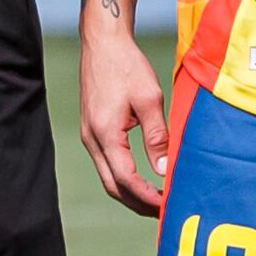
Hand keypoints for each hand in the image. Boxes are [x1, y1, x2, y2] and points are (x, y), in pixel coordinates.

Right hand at [79, 21, 169, 214]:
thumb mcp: (149, 99)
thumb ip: (157, 136)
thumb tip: (164, 170)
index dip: (146, 197)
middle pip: (112, 186)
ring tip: (155, 200)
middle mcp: (92, 139)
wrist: (103, 42)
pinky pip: (106, 163)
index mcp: (105, 133)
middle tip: (163, 212)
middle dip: (137, 204)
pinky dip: (123, 177)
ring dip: (130, 192)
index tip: (166, 207)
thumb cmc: (126, 65)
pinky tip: (141, 178)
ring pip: (107, 177)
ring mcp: (89, 135)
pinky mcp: (92, 130)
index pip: (125, 179)